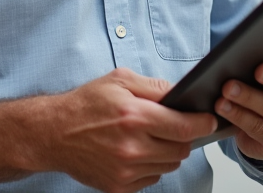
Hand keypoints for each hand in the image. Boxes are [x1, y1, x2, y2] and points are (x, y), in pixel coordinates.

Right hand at [42, 68, 218, 192]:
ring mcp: (125, 170)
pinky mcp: (119, 186)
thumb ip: (155, 87)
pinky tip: (138, 151)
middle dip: (184, 136)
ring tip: (151, 137)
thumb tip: (182, 93)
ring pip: (170, 165)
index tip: (209, 119)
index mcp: (134, 117)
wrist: (53, 133)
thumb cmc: (86, 104)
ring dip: (169, 151)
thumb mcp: (120, 81)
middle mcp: (132, 147)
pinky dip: (152, 165)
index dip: (203, 123)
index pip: (185, 127)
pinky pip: (152, 177)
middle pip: (181, 149)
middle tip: (173, 125)